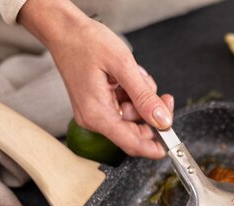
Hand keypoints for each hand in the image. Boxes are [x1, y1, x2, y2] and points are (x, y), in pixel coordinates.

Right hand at [19, 0, 172, 158]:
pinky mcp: (96, 104)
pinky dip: (131, 93)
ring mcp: (93, 111)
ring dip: (140, 98)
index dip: (153, 147)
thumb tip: (162, 120)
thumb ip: (144, 96)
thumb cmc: (85, 42)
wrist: (63, 29)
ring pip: (131, 116)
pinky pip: (122, 106)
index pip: (130, 143)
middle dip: (151, 114)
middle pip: (133, 130)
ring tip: (135, 75)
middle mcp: (93, 118)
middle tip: (165, 97)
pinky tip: (126, 77)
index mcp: (97, 114)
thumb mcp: (123, 66)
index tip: (170, 146)